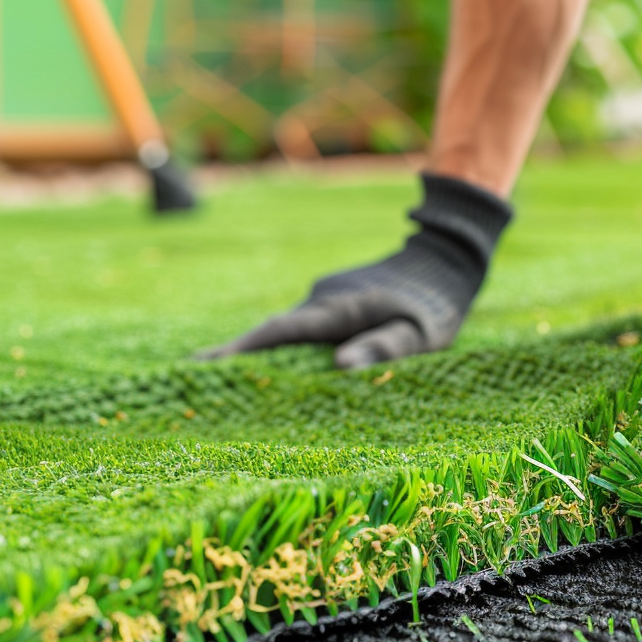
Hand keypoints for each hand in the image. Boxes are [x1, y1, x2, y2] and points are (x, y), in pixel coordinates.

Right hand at [196, 254, 474, 369]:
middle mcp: (323, 300)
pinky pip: (304, 326)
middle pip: (272, 333)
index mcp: (339, 310)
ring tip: (233, 388)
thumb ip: (384, 347)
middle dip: (237, 358)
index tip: (200, 364)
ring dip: (264, 355)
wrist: (445, 254)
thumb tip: (340, 367)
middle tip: (196, 384)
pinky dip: (290, 347)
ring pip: (288, 330)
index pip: (279, 332)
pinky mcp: (334, 298)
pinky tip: (284, 372)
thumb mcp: (423, 334)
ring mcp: (326, 296)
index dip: (240, 350)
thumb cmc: (438, 303)